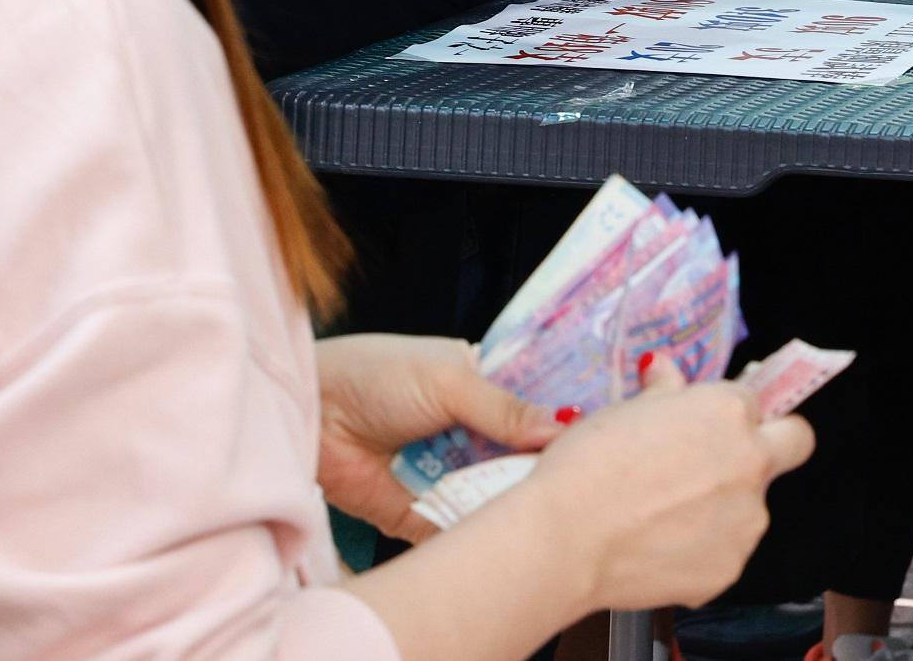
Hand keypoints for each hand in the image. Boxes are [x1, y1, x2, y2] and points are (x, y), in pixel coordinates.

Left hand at [314, 334, 564, 540]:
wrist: (310, 416)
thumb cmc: (371, 376)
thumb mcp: (446, 380)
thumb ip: (504, 409)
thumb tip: (563, 427)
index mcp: (479, 386)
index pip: (533, 406)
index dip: (563, 422)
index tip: (601, 436)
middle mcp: (470, 433)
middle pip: (522, 457)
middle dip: (546, 469)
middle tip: (589, 483)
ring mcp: (451, 475)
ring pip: (498, 496)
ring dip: (516, 503)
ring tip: (559, 513)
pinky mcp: (426, 515)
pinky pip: (463, 528)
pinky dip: (481, 532)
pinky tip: (510, 536)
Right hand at [509, 361, 814, 614]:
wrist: (565, 539)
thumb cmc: (587, 468)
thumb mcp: (621, 411)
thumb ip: (663, 392)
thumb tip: (666, 373)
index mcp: (726, 412)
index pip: (753, 401)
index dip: (728, 413)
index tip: (709, 425)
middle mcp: (750, 462)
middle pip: (795, 443)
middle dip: (774, 443)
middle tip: (729, 457)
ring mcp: (746, 522)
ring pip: (753, 504)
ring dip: (724, 505)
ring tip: (663, 513)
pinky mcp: (730, 570)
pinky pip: (724, 551)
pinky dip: (699, 549)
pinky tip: (656, 546)